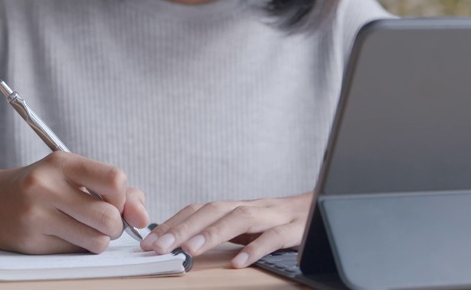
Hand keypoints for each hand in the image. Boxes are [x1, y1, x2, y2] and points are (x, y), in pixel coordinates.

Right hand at [0, 151, 148, 253]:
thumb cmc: (38, 186)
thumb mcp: (71, 175)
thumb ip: (114, 190)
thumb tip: (142, 217)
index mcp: (62, 162)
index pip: (115, 179)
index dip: (123, 198)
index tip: (113, 202)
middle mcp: (46, 186)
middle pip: (109, 217)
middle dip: (115, 226)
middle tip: (102, 223)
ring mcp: (36, 215)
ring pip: (96, 241)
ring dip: (99, 241)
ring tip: (84, 230)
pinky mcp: (29, 242)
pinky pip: (74, 254)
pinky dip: (78, 248)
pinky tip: (62, 236)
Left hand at [140, 192, 311, 267]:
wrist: (320, 209)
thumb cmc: (276, 220)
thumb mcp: (243, 224)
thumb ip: (217, 230)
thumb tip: (180, 241)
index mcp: (234, 207)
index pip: (198, 210)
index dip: (173, 223)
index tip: (149, 241)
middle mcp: (249, 207)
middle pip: (212, 211)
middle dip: (183, 228)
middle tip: (160, 247)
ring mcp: (271, 216)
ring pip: (239, 219)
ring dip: (213, 233)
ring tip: (191, 250)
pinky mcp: (294, 229)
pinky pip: (273, 237)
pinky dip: (256, 249)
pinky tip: (239, 263)